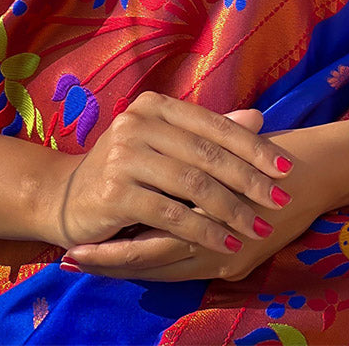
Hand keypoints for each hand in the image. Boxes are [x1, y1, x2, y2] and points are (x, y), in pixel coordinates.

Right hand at [49, 93, 295, 256]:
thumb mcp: (166, 144)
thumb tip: (258, 118)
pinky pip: (170, 214)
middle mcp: (138, 123)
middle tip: (281, 201)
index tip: (286, 168)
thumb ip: (209, 132)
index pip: (215, 125)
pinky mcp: (114, 191)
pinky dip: (203, 231)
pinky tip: (226, 243)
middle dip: (249, 180)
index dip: (253, 147)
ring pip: (193, 185)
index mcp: (156, 106)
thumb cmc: (126, 167)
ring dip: (232, 210)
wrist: (62, 196)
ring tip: (260, 228)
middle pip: (208, 154)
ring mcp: (124, 155)